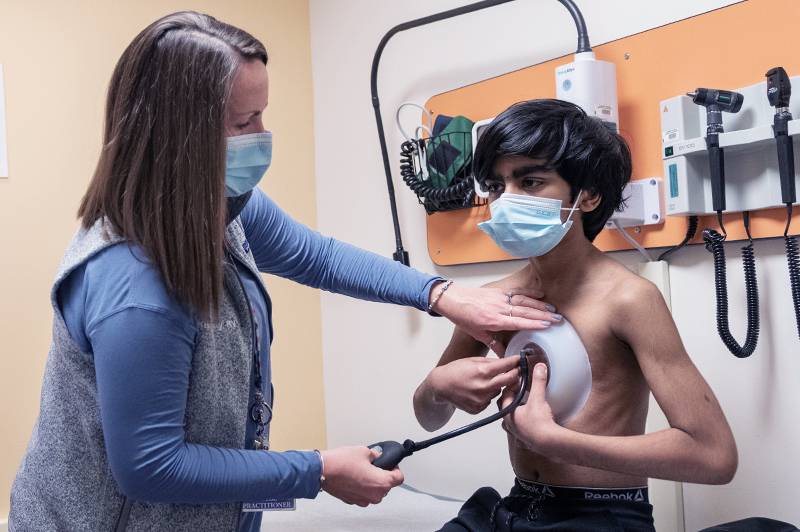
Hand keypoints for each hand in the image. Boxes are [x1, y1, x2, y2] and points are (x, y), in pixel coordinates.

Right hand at [321, 446, 403, 506]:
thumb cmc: (341, 463)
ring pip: (375, 490)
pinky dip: (362, 486)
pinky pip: (364, 494)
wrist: (322, 471)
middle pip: (387, 485)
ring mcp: (364, 500)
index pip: (399, 478)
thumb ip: (376, 454)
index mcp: (381, 483)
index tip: (389, 463)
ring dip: (371, 481)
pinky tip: (354, 476)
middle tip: (373, 464)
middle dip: (382, 474)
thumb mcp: (364, 451)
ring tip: (361, 469)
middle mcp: (375, 495)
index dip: (395, 468)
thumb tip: (378, 455)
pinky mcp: (353, 501)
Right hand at [430, 356, 520, 414]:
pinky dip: (488, 394)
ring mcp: (481, 400)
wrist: (440, 386)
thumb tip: (507, 362)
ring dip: (499, 385)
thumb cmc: (455, 370)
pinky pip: (490, 400)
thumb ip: (491, 362)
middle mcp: (483, 387)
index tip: (519, 360)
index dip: (515, 362)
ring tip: (487, 381)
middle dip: (515, 374)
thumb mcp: (473, 360)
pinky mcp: (478, 408)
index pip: (506, 366)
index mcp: (482, 371)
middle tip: (516, 370)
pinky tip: (479, 390)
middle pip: (509, 380)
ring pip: (499, 391)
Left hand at [431, 283, 559, 352]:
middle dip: (543, 315)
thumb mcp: (478, 335)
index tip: (547, 325)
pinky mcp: (499, 291)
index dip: (534, 324)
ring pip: (523, 301)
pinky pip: (517, 291)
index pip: (518, 322)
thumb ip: (495, 345)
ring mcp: (500, 298)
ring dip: (539, 305)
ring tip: (553, 310)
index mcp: (494, 320)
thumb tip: (506, 357)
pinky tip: (540, 295)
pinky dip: (529, 292)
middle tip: (558, 319)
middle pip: (525, 311)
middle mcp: (499, 308)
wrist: (453, 300)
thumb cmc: (464, 317)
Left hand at [499, 363, 561, 454]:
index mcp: (508, 412)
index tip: (520, 379)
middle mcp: (509, 423)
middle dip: (511, 396)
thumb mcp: (538, 398)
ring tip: (522, 404)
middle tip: (520, 389)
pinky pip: (518, 429)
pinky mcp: (524, 438)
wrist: (548, 442)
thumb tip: (539, 368)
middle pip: (505, 405)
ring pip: (510, 419)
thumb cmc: (539, 424)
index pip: (505, 393)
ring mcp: (516, 432)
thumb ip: (538, 381)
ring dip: (514, 410)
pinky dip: (521, 423)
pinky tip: (527, 421)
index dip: (512, 384)